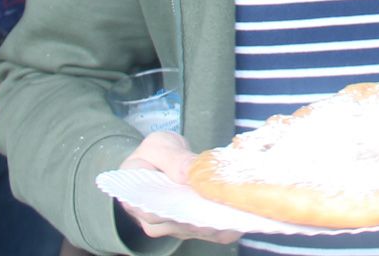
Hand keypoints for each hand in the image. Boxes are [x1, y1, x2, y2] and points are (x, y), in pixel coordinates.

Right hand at [117, 132, 243, 244]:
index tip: (204, 199)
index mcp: (136, 199)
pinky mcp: (191, 228)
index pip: (156, 211)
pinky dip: (227, 225)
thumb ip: (173, 158)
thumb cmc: (153, 153)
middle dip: (207, 214)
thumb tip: (190, 173)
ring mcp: (173, 227)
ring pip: (199, 230)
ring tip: (241, 206)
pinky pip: (210, 232)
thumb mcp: (158, 146)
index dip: (181, 207)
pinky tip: (242, 214)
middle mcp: (153, 221)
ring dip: (220, 220)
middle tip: (232, 203)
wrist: (158, 161)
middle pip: (182, 223)